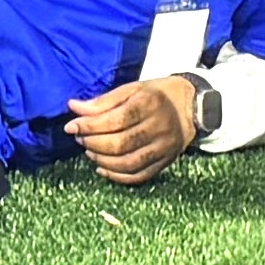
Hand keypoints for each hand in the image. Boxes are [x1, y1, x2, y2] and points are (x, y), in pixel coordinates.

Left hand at [64, 73, 212, 183]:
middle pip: (119, 144)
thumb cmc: (157, 94)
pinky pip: (139, 176)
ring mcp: (164, 148)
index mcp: (149, 103)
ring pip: (127, 163)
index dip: (88, 126)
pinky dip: (117, 176)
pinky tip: (102, 168)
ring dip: (102, 160)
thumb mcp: (132, 89)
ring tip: (90, 151)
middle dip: (93, 143)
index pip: (114, 120)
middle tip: (80, 138)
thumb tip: (74, 108)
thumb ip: (103, 101)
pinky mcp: (166, 162)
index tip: (71, 126)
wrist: (193, 106)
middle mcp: (159, 127)